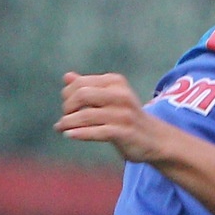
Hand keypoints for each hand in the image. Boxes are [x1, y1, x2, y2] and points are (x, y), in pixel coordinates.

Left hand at [55, 72, 170, 162]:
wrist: (154, 138)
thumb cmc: (125, 116)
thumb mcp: (109, 98)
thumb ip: (88, 87)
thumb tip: (67, 77)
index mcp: (115, 82)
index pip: (80, 83)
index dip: (67, 95)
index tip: (66, 107)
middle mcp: (121, 95)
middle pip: (82, 95)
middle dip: (67, 107)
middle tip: (65, 118)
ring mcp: (124, 114)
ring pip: (86, 115)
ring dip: (68, 123)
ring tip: (61, 128)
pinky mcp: (125, 132)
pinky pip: (96, 132)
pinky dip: (79, 133)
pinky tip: (68, 135)